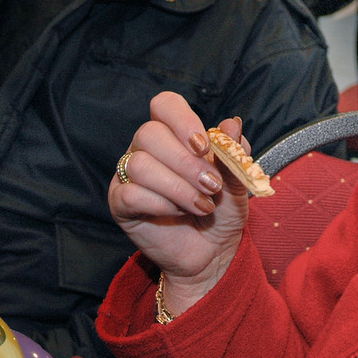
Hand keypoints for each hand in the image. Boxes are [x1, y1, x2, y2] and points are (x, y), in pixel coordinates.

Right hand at [108, 92, 249, 315]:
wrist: (213, 252)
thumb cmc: (222, 210)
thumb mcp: (237, 181)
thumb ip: (234, 152)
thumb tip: (232, 123)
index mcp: (173, 133)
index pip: (164, 105)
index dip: (182, 120)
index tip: (205, 146)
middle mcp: (146, 148)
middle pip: (149, 133)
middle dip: (186, 162)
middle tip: (213, 186)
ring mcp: (129, 174)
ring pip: (140, 164)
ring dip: (178, 187)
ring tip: (203, 205)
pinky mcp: (120, 203)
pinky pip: (131, 194)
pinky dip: (161, 204)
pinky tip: (179, 213)